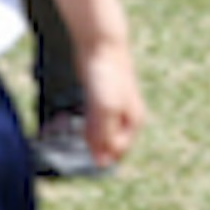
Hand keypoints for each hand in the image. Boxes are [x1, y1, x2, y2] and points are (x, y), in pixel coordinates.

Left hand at [73, 38, 145, 170]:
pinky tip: (76, 124)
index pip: (119, 150)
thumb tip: (102, 163)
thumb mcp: (105, 110)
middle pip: (111, 142)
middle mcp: (127, 115)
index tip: (86, 152)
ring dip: (90, 136)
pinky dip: (86, 124)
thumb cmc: (107, 77)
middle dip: (96, 147)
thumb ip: (103, 136)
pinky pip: (94, 119)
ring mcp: (115, 105)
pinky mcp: (101, 97)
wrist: (101, 46)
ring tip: (76, 136)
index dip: (102, 155)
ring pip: (102, 131)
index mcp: (134, 120)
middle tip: (79, 144)